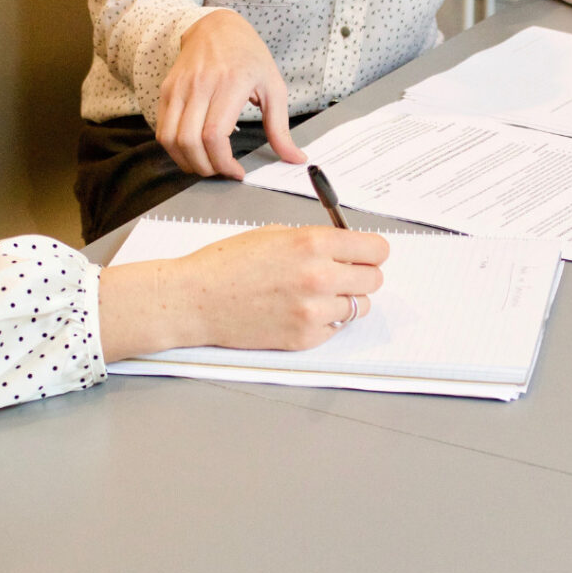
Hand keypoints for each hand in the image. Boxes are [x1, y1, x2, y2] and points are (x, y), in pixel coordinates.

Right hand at [98, 225, 389, 361]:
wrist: (195, 299)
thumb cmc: (226, 264)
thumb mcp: (274, 234)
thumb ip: (314, 240)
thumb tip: (345, 247)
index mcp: (313, 243)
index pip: (376, 249)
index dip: (370, 251)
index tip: (364, 254)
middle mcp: (319, 276)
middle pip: (374, 279)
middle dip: (360, 275)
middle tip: (340, 275)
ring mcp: (313, 311)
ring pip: (359, 307)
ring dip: (345, 300)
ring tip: (316, 295)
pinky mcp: (304, 338)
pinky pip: (335, 329)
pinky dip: (325, 322)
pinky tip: (298, 311)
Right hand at [156, 10, 306, 178]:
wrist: (217, 27)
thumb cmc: (248, 56)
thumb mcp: (273, 87)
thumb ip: (281, 127)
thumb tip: (295, 158)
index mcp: (230, 84)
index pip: (214, 135)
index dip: (223, 163)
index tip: (236, 172)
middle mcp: (200, 85)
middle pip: (190, 142)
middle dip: (206, 168)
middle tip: (221, 171)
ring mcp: (179, 88)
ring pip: (170, 139)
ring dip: (186, 162)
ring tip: (206, 165)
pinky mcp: (167, 91)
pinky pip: (162, 130)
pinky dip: (174, 149)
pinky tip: (192, 151)